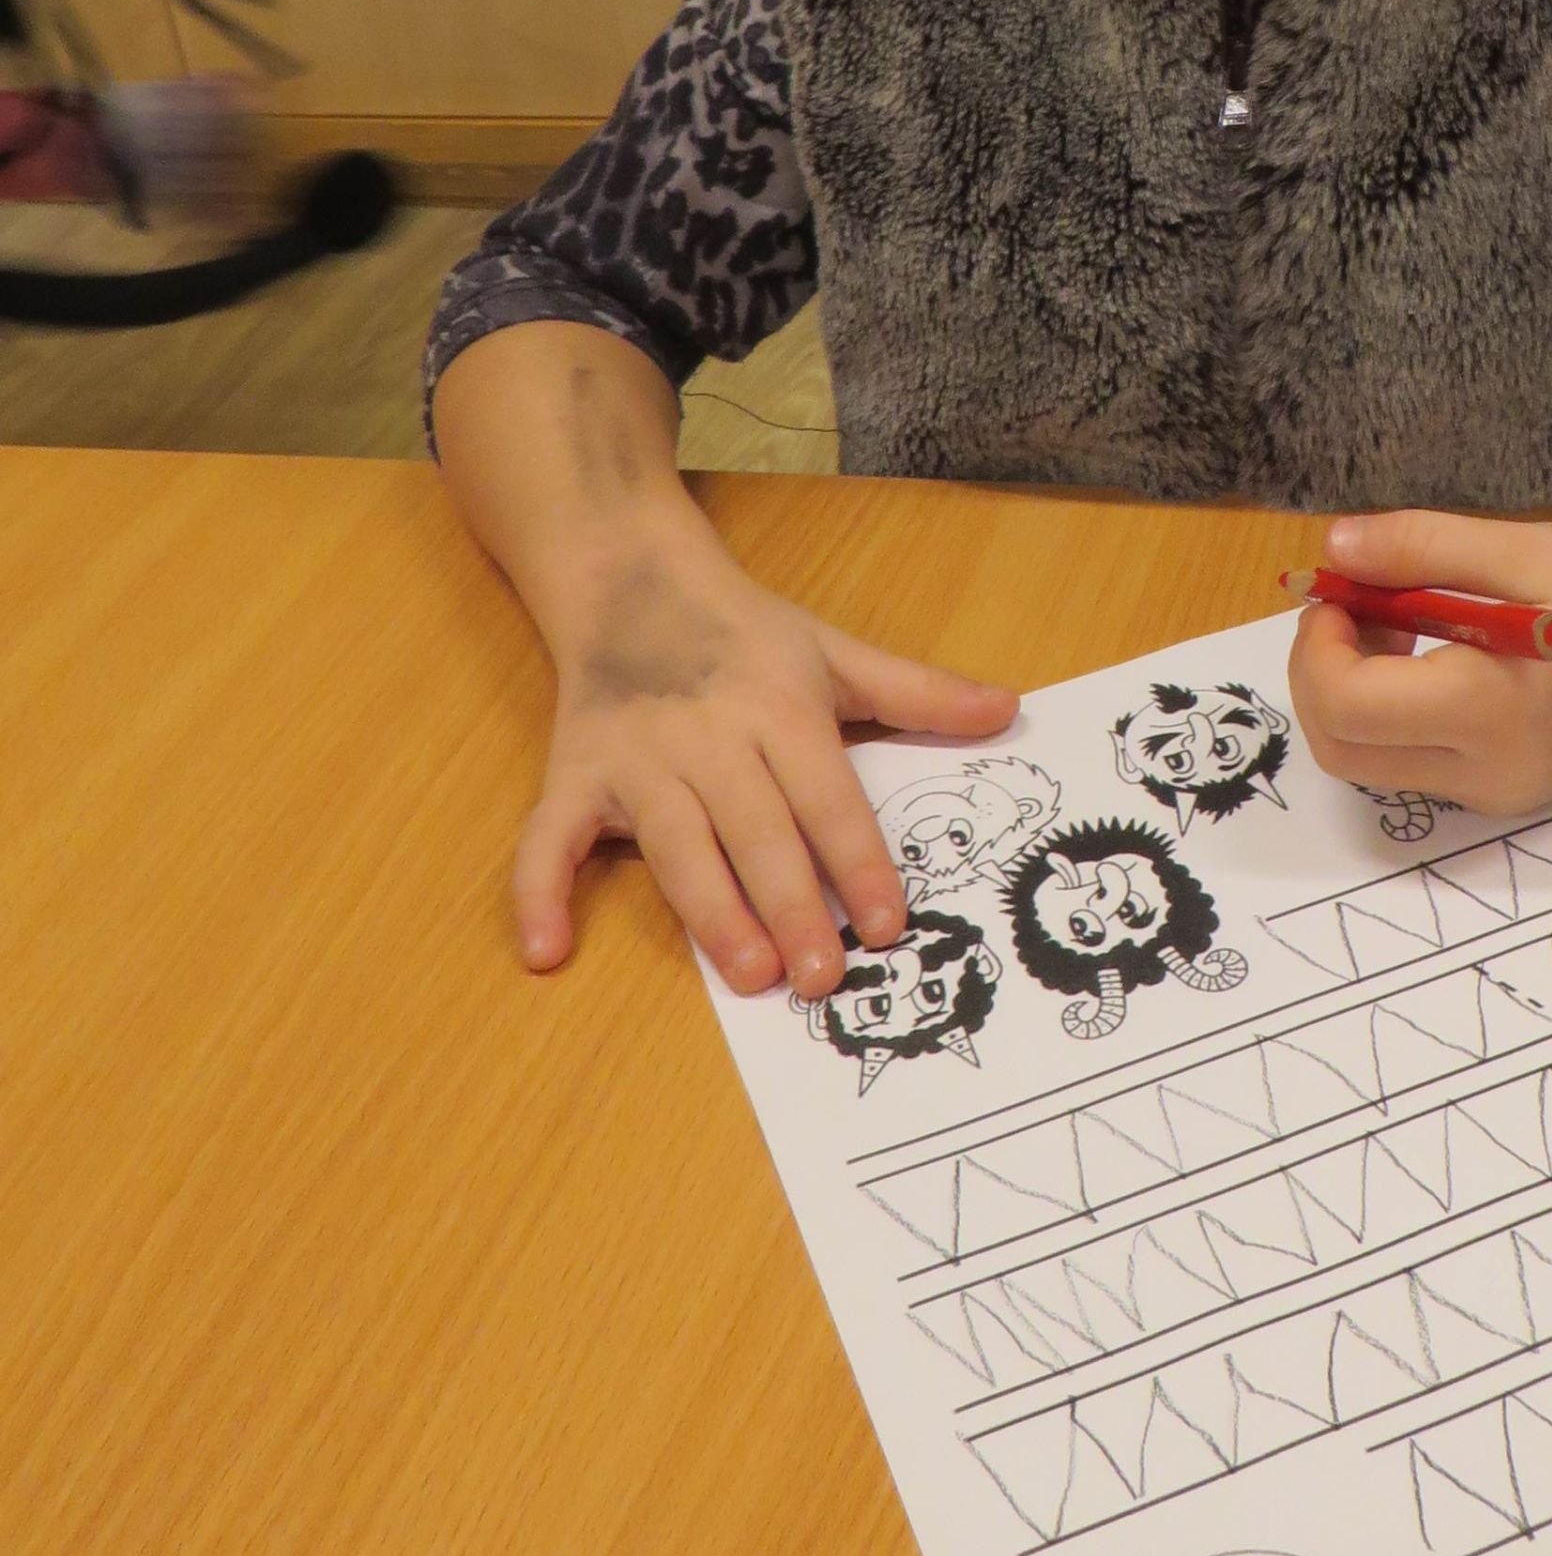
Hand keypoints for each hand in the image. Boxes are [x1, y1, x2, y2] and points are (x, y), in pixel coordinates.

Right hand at [514, 532, 1019, 990]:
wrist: (631, 578)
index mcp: (779, 708)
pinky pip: (548, 836)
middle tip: (822, 977)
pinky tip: (545, 951)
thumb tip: (1010, 709)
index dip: (860, 859)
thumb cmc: (745, 631)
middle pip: (756, 830)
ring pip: (675, 844)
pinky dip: (537, 890)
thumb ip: (919, 691)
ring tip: (746, 974)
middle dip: (792, 905)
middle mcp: (709, 736)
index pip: (828, 795)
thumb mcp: (835, 651)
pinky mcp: (576, 774)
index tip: (890, 922)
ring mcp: (637, 759)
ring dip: (708, 911)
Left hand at [1288, 511, 1551, 817]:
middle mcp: (1486, 773)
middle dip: (1322, 674)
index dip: (1316, 645)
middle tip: (1357, 606)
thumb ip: (1421, 547)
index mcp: (1488, 711)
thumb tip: (1333, 548)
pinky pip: (1412, 766)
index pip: (1347, 705)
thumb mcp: (1524, 549)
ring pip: (1370, 764)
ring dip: (1353, 695)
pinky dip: (1393, 716)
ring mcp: (1496, 795)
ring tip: (1400, 624)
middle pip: (1342, 750)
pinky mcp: (1505, 796)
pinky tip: (1433, 659)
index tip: (1341, 588)